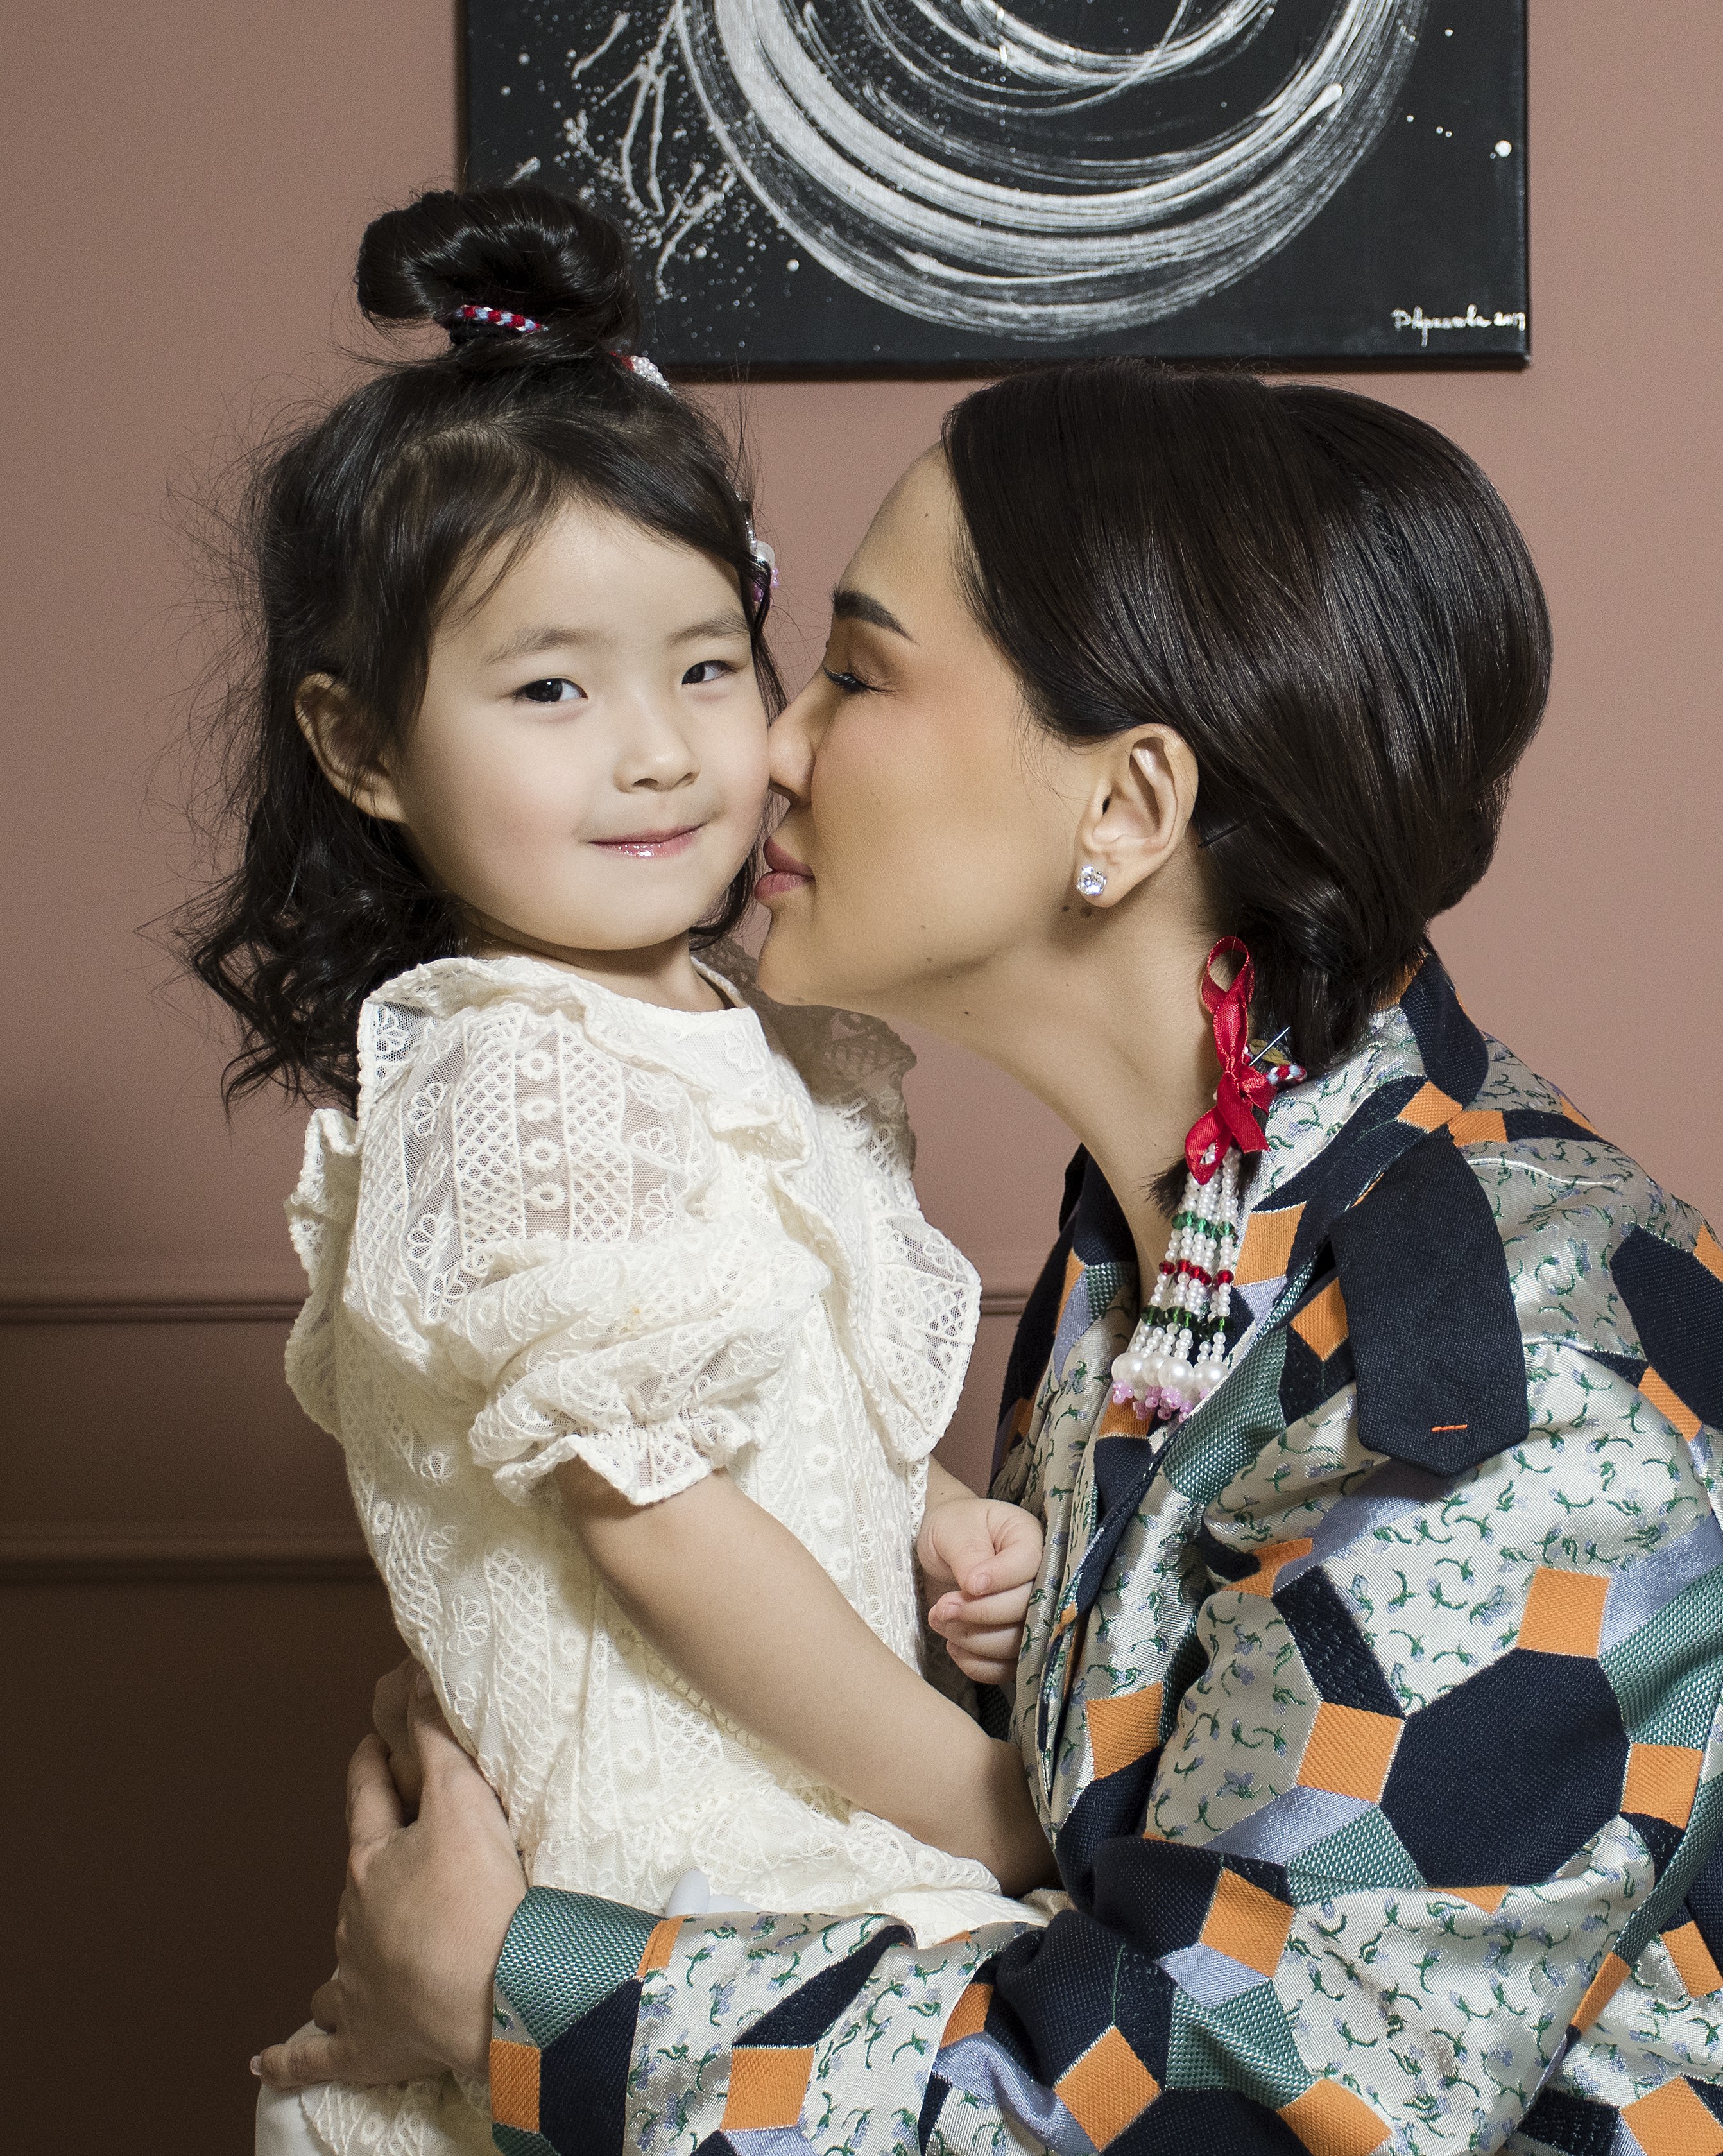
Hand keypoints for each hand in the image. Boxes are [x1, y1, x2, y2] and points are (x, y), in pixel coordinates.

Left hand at [255, 1673, 525, 2090]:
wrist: (497, 1995)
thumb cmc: (482, 1897)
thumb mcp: (464, 1800)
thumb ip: (437, 1740)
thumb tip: (413, 1680)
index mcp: (371, 1864)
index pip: (365, 1799)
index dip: (369, 1765)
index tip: (371, 1744)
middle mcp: (352, 1923)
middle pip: (355, 1881)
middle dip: (370, 1863)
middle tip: (395, 1849)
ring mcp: (354, 1988)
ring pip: (335, 1966)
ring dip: (341, 1956)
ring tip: (350, 1952)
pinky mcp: (365, 2047)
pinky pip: (316, 2055)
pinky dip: (290, 2057)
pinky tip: (263, 2062)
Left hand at [918, 1493, 1043, 1685]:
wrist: (944, 1548)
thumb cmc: (952, 1528)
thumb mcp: (953, 1529)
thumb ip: (968, 1553)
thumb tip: (976, 1586)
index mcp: (1029, 1537)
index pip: (1028, 1564)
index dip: (999, 1579)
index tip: (968, 1585)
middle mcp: (1039, 1577)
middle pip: (1026, 1608)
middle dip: (979, 1614)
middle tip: (942, 1608)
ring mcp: (1030, 1613)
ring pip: (1018, 1643)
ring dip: (973, 1639)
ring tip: (940, 1619)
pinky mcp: (1015, 1641)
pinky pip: (1006, 1667)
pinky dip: (977, 1664)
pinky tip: (953, 1644)